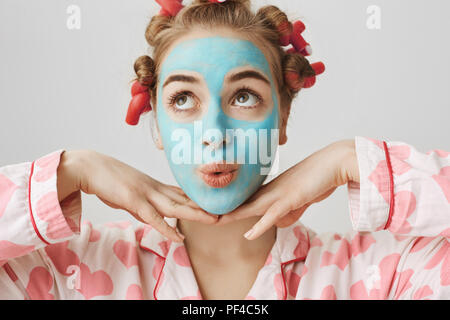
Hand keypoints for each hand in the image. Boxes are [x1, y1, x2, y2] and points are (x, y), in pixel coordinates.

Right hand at [57, 150, 217, 241]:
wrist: (88, 166)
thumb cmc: (107, 179)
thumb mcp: (129, 192)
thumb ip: (141, 203)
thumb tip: (149, 215)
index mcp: (153, 185)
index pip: (180, 193)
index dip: (197, 200)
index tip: (213, 204)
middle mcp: (154, 188)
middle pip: (183, 199)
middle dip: (204, 207)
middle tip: (224, 212)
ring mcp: (145, 193)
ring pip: (175, 206)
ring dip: (195, 214)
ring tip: (213, 220)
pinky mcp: (133, 200)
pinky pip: (153, 218)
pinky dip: (167, 228)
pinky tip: (179, 237)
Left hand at [215, 140, 359, 239]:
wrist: (333, 163)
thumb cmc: (317, 179)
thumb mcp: (299, 198)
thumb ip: (288, 210)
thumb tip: (277, 222)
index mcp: (270, 189)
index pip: (245, 199)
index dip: (228, 206)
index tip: (213, 210)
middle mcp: (271, 190)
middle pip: (241, 203)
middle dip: (222, 209)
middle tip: (201, 212)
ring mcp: (279, 194)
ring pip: (250, 208)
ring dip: (232, 216)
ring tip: (214, 221)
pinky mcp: (291, 199)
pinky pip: (272, 214)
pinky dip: (260, 226)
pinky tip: (248, 234)